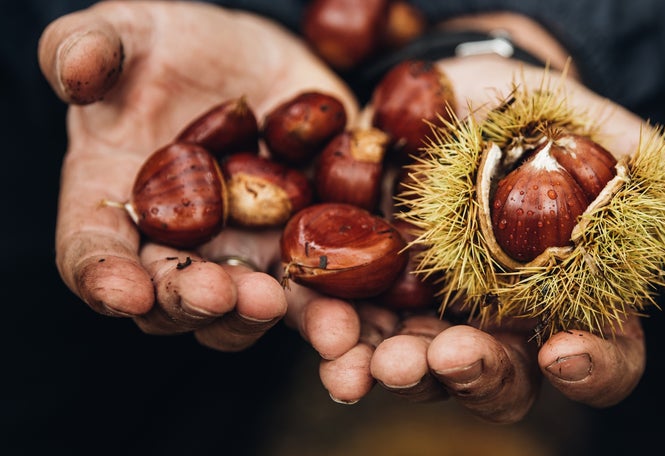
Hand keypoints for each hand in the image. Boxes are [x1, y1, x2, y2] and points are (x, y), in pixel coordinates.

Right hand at [38, 1, 358, 350]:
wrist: (250, 61)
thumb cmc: (171, 51)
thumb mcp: (129, 33)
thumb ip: (91, 47)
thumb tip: (76, 70)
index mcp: (117, 203)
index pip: (94, 251)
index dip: (103, 276)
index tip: (123, 289)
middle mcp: (180, 244)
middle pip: (176, 295)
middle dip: (194, 302)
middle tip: (218, 294)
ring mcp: (245, 249)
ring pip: (250, 306)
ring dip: (268, 315)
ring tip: (291, 308)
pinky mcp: (302, 243)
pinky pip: (320, 284)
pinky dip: (336, 302)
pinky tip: (357, 306)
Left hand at [292, 34, 664, 420]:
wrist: (455, 88)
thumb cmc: (543, 118)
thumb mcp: (608, 140)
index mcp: (572, 302)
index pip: (599, 361)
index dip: (590, 367)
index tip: (565, 351)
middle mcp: (505, 323)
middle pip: (502, 379)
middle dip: (479, 376)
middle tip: (454, 358)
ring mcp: (433, 310)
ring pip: (422, 367)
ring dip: (399, 372)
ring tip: (374, 365)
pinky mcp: (371, 287)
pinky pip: (355, 328)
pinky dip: (339, 338)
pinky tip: (327, 336)